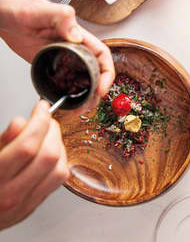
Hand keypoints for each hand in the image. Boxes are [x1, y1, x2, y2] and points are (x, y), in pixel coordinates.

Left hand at [0, 0, 114, 106]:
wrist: (4, 15)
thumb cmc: (22, 8)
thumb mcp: (42, 11)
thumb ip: (62, 18)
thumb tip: (77, 35)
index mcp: (78, 35)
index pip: (102, 55)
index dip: (106, 73)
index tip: (101, 87)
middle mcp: (74, 48)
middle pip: (95, 72)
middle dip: (96, 90)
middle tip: (89, 104)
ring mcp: (63, 58)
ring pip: (81, 80)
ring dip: (83, 95)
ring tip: (78, 108)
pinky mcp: (51, 65)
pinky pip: (64, 82)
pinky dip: (67, 94)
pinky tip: (63, 101)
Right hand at [0, 100, 69, 230]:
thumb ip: (4, 139)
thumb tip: (22, 123)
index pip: (27, 146)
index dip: (40, 121)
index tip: (41, 107)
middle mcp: (11, 194)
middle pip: (48, 155)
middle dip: (52, 129)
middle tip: (46, 119)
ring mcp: (25, 204)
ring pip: (59, 168)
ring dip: (58, 145)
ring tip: (47, 135)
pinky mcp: (34, 205)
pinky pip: (59, 180)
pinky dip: (60, 160)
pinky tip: (50, 152)